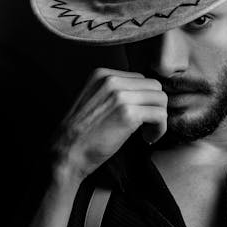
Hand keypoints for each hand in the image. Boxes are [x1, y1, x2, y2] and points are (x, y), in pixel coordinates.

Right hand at [51, 68, 166, 181]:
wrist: (66, 153)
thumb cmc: (81, 133)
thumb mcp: (93, 99)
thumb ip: (114, 92)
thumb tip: (143, 95)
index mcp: (102, 74)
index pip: (141, 79)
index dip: (144, 99)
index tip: (139, 116)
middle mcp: (112, 79)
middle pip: (154, 86)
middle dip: (155, 106)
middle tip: (147, 126)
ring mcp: (120, 95)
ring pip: (160, 99)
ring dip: (159, 118)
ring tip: (147, 133)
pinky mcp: (128, 113)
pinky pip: (160, 115)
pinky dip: (160, 129)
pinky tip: (148, 139)